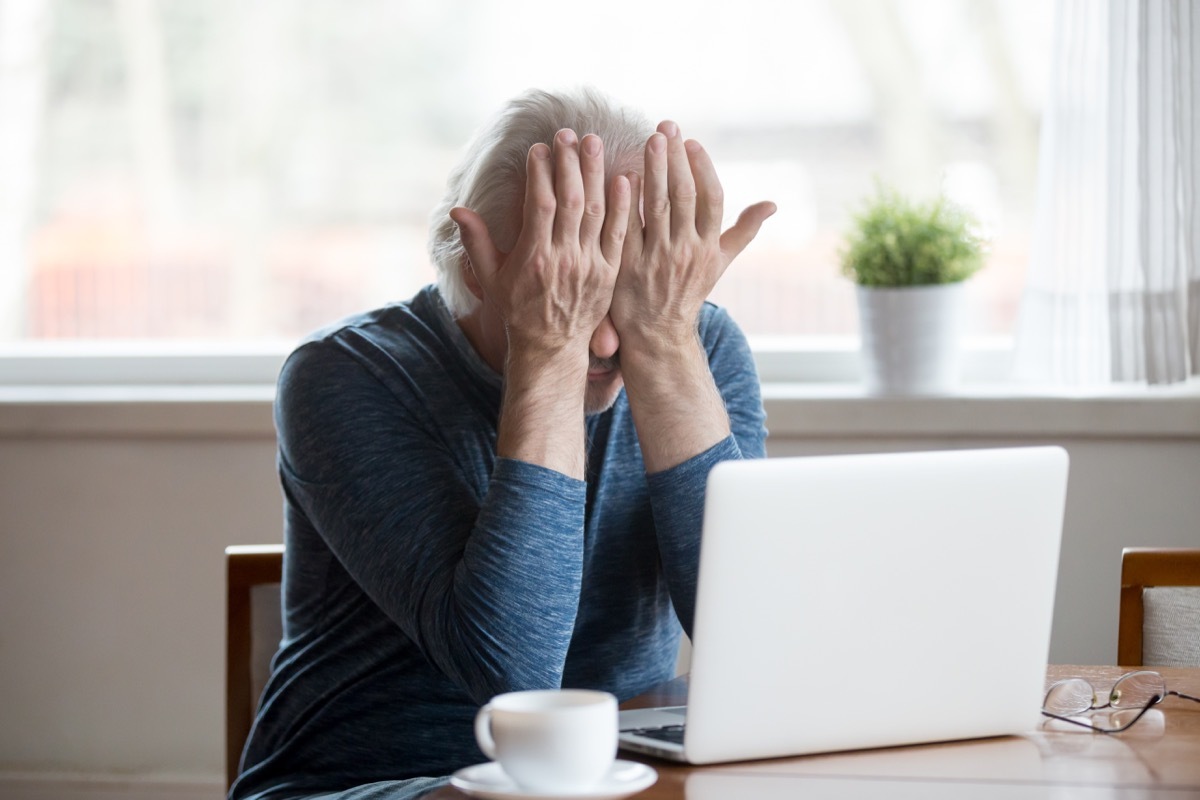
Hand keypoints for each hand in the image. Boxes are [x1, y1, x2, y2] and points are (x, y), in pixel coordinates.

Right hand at [451, 129, 630, 356]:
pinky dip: (623, 206)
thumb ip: (476, 243)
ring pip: (597, 211)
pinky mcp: (610, 273)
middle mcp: (564, 259)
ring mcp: (590, 266)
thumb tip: (456, 210)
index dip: (542, 173)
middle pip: (571, 201)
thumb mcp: (491, 279)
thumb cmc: (518, 310)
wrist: (551, 348)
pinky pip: (618, 234)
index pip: (541, 204)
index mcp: (534, 258)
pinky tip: (624, 178)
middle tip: (570, 132)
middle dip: (570, 163)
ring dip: (596, 174)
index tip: (541, 147)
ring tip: (594, 143)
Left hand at [612, 121, 774, 349]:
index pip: (712, 199)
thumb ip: (743, 231)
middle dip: (675, 158)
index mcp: (708, 247)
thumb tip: (773, 204)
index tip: (692, 142)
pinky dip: (626, 201)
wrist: (659, 334)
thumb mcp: (720, 263)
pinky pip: (627, 227)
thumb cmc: (688, 292)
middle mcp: (686, 250)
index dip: (703, 168)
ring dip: (653, 169)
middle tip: (666, 127)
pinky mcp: (628, 266)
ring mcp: (657, 258)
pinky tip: (621, 175)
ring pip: (657, 206)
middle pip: (684, 195)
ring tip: (649, 140)